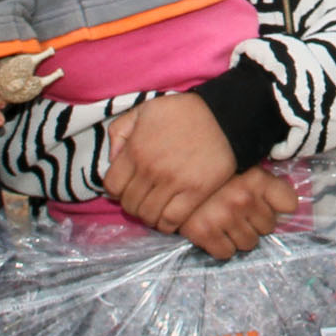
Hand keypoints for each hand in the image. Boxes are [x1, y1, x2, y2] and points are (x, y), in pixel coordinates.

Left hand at [102, 93, 237, 232]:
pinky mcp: (194, 193)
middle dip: (132, 204)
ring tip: (156, 208)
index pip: (112, 186)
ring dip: (149, 216)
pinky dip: (166, 225)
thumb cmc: (182, 112)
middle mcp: (150, 170)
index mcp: (135, 150)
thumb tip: (113, 158)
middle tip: (143, 199)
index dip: (116, 190)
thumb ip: (120, 131)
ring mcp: (173, 183)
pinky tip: (168, 217)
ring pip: (148, 216)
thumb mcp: (144, 110)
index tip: (127, 188)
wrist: (223, 117)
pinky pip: (171, 221)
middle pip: (129, 204)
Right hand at [175, 168, 298, 260]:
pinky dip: (223, 247)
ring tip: (227, 223)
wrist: (173, 176)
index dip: (279, 207)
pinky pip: (226, 253)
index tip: (267, 205)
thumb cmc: (212, 174)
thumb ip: (268, 185)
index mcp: (255, 179)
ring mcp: (224, 217)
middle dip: (256, 223)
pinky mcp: (204, 233)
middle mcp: (243, 199)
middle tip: (240, 214)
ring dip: (240, 237)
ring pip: (249, 243)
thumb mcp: (244, 168)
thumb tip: (288, 208)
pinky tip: (216, 234)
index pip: (289, 204)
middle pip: (268, 227)